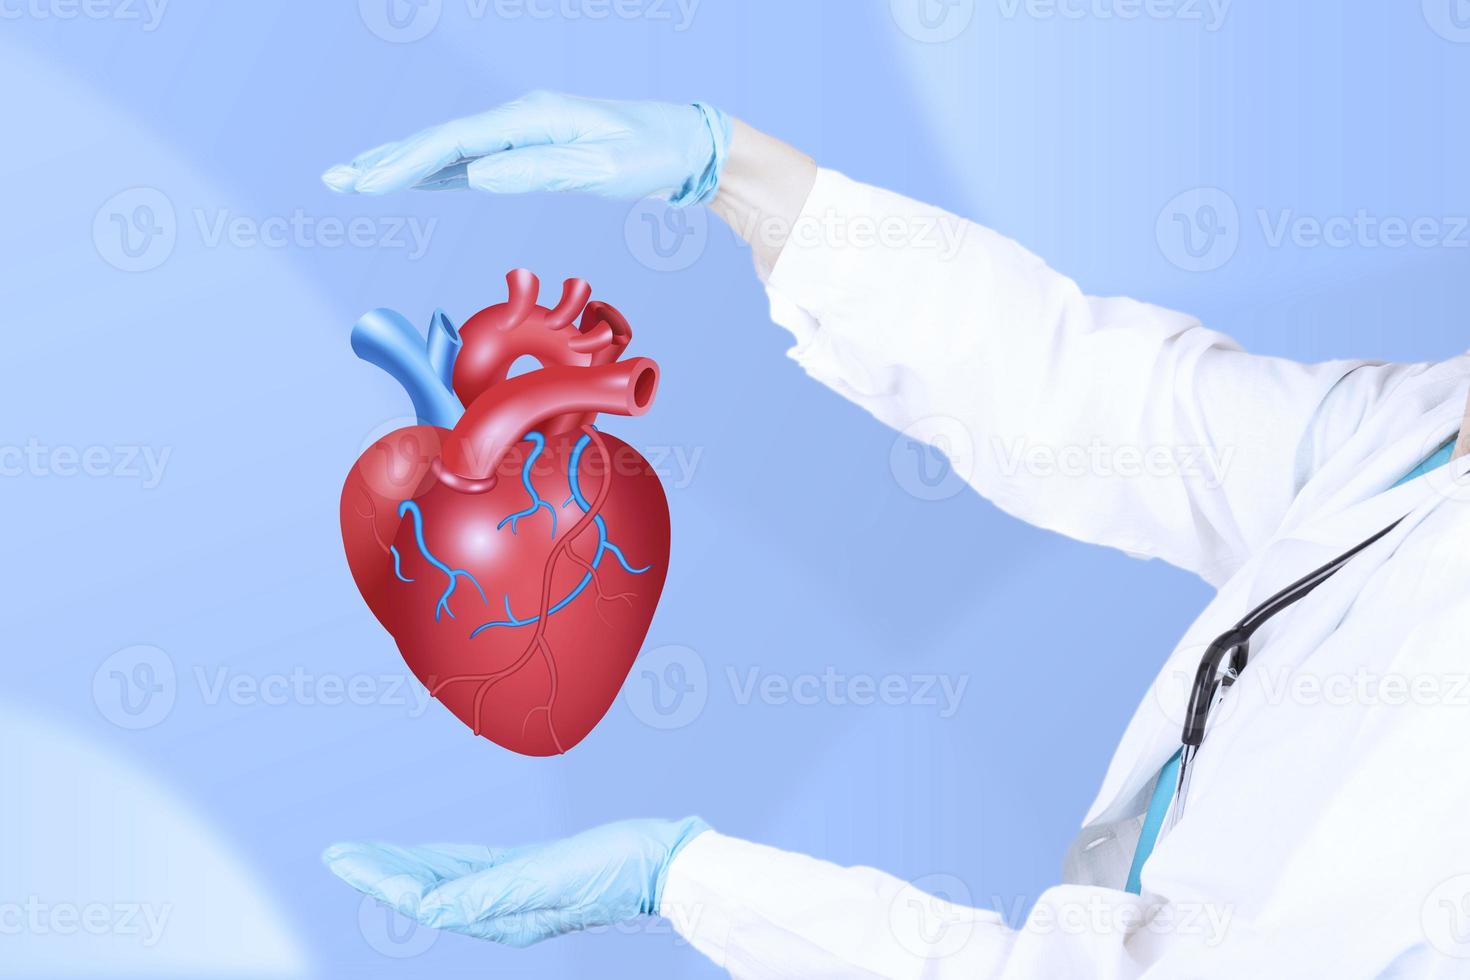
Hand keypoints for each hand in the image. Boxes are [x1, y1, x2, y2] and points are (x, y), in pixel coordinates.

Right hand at [321, 91, 731, 205]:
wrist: (684, 145)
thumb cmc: (650, 155)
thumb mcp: (602, 169)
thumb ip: (540, 171)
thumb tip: (479, 175)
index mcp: (532, 119)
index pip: (455, 143)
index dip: (407, 164)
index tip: (368, 185)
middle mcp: (520, 119)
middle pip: (439, 140)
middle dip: (385, 161)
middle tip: (335, 180)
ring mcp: (522, 133)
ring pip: (449, 149)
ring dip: (401, 165)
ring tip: (354, 179)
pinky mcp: (530, 150)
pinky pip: (471, 160)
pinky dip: (435, 171)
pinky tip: (410, 180)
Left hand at [322, 817, 709, 946]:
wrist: (664, 863)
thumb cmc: (614, 869)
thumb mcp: (549, 878)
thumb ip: (490, 893)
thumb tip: (431, 908)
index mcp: (499, 914)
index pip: (422, 897)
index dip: (380, 877)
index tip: (342, 858)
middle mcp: (500, 908)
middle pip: (424, 888)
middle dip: (379, 872)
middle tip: (335, 853)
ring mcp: (514, 892)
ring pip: (444, 879)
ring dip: (403, 866)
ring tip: (365, 855)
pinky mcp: (530, 874)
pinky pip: (471, 869)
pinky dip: (441, 861)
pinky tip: (428, 859)